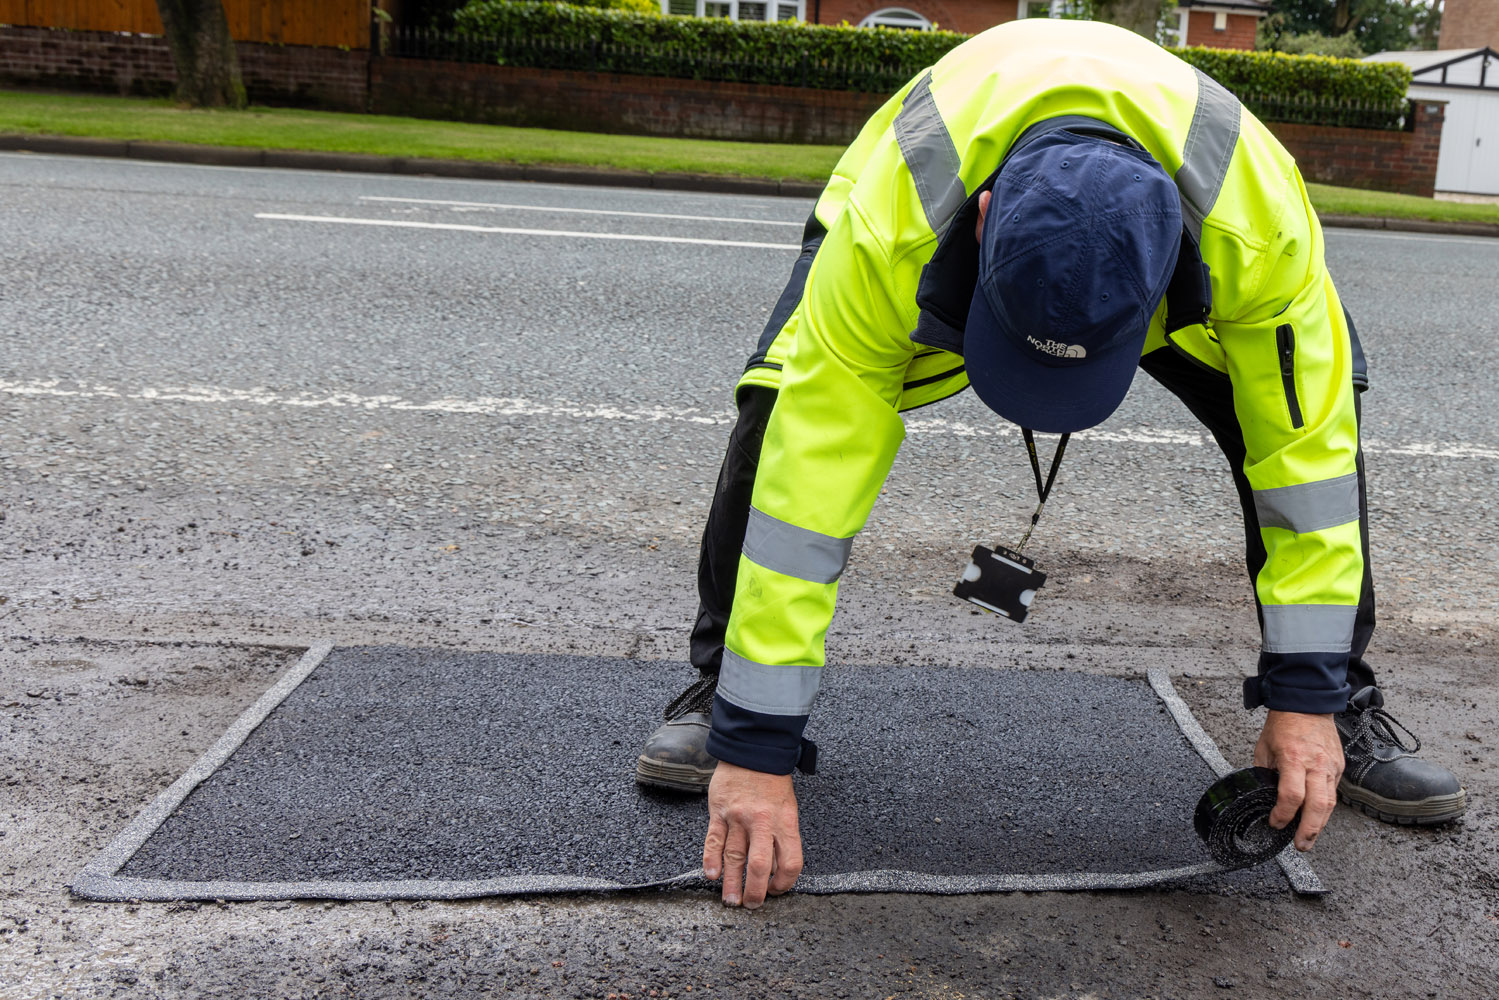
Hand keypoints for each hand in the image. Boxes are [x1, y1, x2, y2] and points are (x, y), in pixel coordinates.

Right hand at [702, 761, 802, 907]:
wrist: (753, 750)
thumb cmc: (773, 782)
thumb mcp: (787, 808)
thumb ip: (781, 838)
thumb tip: (773, 870)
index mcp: (785, 822)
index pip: (790, 862)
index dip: (785, 882)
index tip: (776, 891)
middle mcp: (762, 821)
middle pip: (760, 865)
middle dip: (755, 891)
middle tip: (751, 905)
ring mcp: (739, 816)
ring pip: (734, 857)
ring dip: (731, 883)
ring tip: (730, 901)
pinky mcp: (719, 811)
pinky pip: (714, 840)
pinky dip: (711, 859)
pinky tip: (711, 874)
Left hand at [1253, 710, 1343, 851]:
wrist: (1307, 704)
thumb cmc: (1283, 724)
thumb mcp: (1264, 747)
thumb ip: (1265, 773)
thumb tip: (1264, 795)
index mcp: (1293, 758)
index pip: (1291, 795)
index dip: (1283, 814)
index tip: (1275, 822)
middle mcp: (1315, 764)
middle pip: (1317, 806)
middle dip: (1309, 830)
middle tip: (1300, 845)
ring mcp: (1330, 766)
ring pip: (1330, 803)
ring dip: (1320, 825)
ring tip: (1309, 840)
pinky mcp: (1339, 767)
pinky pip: (1333, 793)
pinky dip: (1325, 809)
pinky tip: (1317, 819)